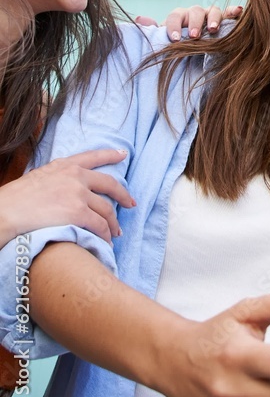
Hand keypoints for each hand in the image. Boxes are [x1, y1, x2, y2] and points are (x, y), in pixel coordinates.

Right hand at [0, 148, 134, 248]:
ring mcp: (78, 194)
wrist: (6, 211)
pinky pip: (99, 225)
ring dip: (113, 223)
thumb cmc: (16, 199)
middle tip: (130, 204)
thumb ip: (57, 179)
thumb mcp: (39, 177)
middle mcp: (75, 176)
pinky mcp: (77, 213)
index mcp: (64, 165)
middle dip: (123, 196)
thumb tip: (67, 189)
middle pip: (109, 184)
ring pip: (106, 209)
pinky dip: (105, 235)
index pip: (93, 157)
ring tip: (115, 233)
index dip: (111, 155)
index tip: (123, 154)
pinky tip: (106, 241)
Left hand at [135, 4, 242, 39]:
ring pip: (212, 10)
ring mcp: (210, 15)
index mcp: (179, 16)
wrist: (193, 49)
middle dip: (193, 23)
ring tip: (212, 30)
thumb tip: (139, 19)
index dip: (174, 26)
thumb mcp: (164, 39)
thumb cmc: (178, 45)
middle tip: (193, 37)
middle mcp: (195, 13)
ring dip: (213, 18)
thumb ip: (153, 31)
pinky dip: (233, 11)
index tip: (174, 39)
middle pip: (194, 11)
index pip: (174, 16)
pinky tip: (238, 12)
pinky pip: (230, 13)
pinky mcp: (225, 20)